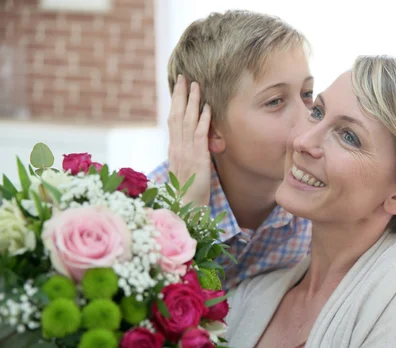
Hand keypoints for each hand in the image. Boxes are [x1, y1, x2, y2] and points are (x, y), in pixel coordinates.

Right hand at [167, 74, 212, 206]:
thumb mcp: (186, 168)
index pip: (173, 120)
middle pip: (176, 115)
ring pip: (187, 121)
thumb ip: (188, 152)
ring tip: (195, 85)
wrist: (186, 208)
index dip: (175, 102)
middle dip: (180, 95)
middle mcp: (177, 147)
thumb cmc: (188, 191)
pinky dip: (203, 120)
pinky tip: (207, 108)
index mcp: (174, 149)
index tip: (178, 86)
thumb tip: (194, 140)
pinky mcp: (198, 160)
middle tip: (183, 76)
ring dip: (192, 102)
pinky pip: (200, 136)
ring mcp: (186, 152)